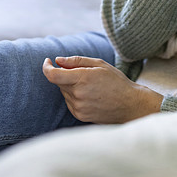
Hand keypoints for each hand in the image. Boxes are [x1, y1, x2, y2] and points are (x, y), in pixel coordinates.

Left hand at [42, 56, 162, 123]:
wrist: (130, 105)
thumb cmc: (116, 82)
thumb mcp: (99, 64)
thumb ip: (76, 61)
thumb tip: (57, 60)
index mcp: (82, 79)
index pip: (53, 75)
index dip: (46, 67)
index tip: (48, 61)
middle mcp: (78, 94)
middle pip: (59, 82)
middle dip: (66, 75)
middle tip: (84, 74)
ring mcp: (78, 107)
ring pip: (64, 92)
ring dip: (71, 86)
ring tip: (91, 87)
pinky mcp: (79, 116)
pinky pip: (69, 102)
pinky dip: (75, 96)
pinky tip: (90, 96)